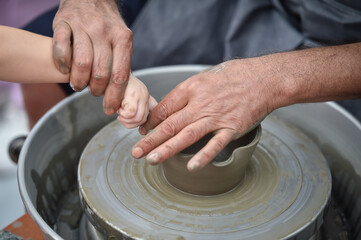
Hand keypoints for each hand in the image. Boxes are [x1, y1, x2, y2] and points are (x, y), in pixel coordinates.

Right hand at [52, 0, 132, 114]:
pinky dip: (62, 65)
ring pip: (81, 64)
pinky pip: (61, 50)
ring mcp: (83, 25)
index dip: (114, 96)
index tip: (109, 109)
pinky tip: (65, 70)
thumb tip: (120, 97)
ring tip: (79, 85)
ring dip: (79, 81)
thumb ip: (121, 65)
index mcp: (123, 38)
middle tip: (93, 92)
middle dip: (96, 90)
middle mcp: (104, 31)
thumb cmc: (107, 26)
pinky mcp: (63, 22)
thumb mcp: (122, 41)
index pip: (120, 75)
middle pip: (100, 72)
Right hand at [117, 74, 156, 128]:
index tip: (142, 130)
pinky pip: (131, 113)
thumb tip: (141, 126)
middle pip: (143, 119)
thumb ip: (136, 107)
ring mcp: (141, 94)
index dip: (148, 123)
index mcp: (145, 96)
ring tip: (119, 113)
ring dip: (126, 119)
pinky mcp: (133, 94)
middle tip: (121, 117)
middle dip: (130, 123)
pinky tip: (118, 109)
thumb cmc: (115, 85)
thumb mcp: (127, 96)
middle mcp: (145, 94)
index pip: (154, 112)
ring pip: (138, 118)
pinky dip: (123, 115)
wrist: (109, 71)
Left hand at [131, 59, 277, 170]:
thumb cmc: (234, 75)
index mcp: (191, 88)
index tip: (143, 131)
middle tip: (135, 152)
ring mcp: (215, 117)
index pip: (164, 107)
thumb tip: (171, 107)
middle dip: (150, 140)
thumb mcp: (204, 77)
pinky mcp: (231, 127)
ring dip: (167, 149)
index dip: (151, 121)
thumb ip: (188, 93)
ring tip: (151, 160)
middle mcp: (200, 103)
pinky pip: (215, 144)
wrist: (263, 78)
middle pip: (169, 124)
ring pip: (186, 136)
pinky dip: (203, 156)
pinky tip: (191, 167)